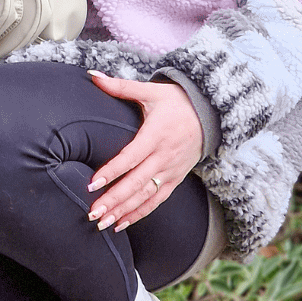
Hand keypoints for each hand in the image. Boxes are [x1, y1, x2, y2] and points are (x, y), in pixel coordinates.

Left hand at [85, 72, 202, 233]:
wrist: (210, 113)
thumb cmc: (175, 101)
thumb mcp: (149, 90)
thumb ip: (120, 86)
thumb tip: (92, 76)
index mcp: (156, 135)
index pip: (131, 157)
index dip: (112, 171)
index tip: (93, 183)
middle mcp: (164, 157)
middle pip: (136, 183)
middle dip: (114, 200)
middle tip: (92, 213)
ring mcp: (171, 171)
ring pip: (146, 196)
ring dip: (124, 212)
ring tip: (102, 224)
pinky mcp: (175, 179)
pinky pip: (156, 201)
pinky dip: (139, 214)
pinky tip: (121, 224)